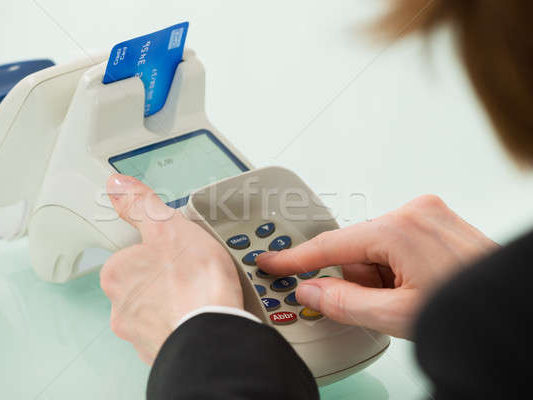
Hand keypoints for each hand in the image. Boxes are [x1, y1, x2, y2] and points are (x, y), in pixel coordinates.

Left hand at [100, 174, 242, 363]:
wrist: (214, 334)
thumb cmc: (192, 283)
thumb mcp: (167, 227)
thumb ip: (141, 205)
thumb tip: (118, 186)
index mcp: (116, 274)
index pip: (131, 255)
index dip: (157, 250)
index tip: (176, 252)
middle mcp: (120, 307)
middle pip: (143, 283)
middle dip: (165, 279)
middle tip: (193, 272)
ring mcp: (140, 334)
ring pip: (158, 310)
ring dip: (176, 303)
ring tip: (203, 294)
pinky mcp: (162, 352)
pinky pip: (173, 331)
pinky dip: (186, 324)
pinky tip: (204, 315)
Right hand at [256, 195, 497, 338]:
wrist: (510, 307)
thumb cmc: (467, 309)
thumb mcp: (396, 316)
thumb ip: (343, 303)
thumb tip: (310, 292)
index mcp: (400, 228)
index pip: (331, 244)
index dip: (295, 258)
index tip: (271, 261)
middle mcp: (414, 211)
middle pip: (356, 246)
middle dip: (354, 276)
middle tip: (373, 303)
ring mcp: (428, 213)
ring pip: (375, 245)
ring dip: (376, 274)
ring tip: (403, 299)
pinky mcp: (437, 221)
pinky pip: (396, 241)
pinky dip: (392, 265)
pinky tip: (411, 286)